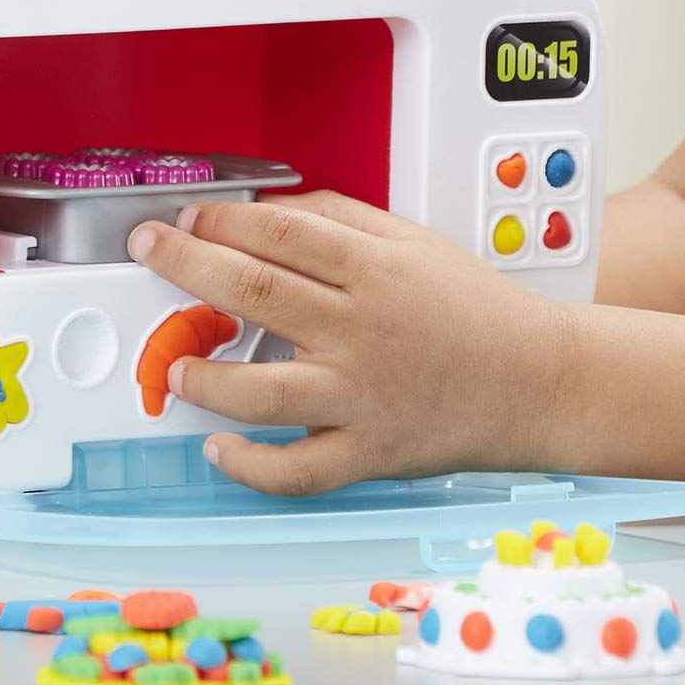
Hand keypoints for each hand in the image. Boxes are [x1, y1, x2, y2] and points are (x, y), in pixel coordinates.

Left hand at [124, 192, 570, 493]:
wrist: (536, 379)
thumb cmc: (475, 308)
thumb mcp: (415, 241)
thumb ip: (343, 220)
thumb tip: (268, 215)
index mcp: (377, 269)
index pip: (280, 233)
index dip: (221, 221)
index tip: (187, 219)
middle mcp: (364, 329)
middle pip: (256, 292)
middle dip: (187, 267)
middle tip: (148, 254)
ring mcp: (363, 395)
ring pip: (261, 389)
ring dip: (203, 376)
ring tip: (174, 366)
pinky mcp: (369, 451)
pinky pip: (296, 470)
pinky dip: (249, 463)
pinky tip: (219, 445)